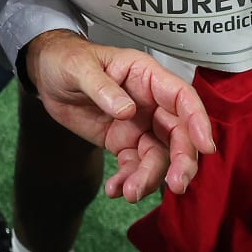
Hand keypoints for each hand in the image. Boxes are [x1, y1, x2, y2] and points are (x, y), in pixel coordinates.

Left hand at [22, 30, 215, 201]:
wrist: (46, 75)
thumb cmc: (66, 59)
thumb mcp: (79, 68)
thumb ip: (102, 88)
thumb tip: (128, 112)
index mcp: (146, 76)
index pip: (181, 98)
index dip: (197, 121)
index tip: (205, 146)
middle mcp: (150, 103)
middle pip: (177, 134)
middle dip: (180, 161)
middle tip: (176, 185)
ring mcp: (139, 125)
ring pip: (157, 156)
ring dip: (150, 178)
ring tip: (130, 193)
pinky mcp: (123, 142)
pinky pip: (134, 165)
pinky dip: (128, 180)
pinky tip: (115, 190)